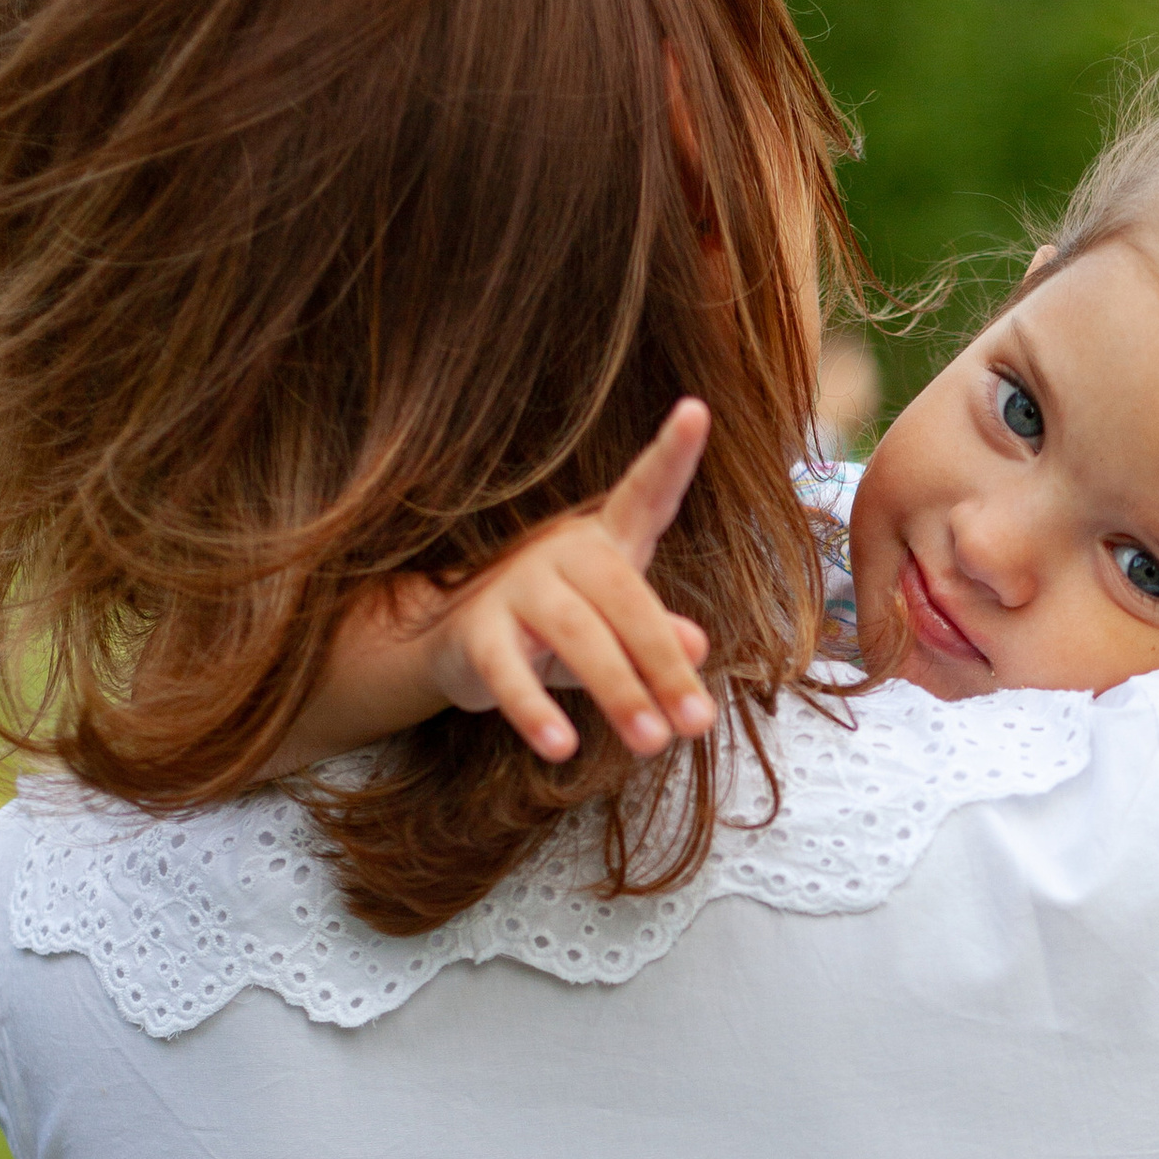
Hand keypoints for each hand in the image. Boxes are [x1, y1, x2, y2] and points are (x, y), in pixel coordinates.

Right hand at [332, 399, 717, 766]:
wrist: (461, 645)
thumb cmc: (561, 630)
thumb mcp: (618, 632)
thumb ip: (658, 638)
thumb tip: (696, 646)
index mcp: (607, 540)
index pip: (646, 492)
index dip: (672, 454)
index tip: (697, 411)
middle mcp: (562, 551)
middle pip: (625, 599)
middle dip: (664, 665)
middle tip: (696, 724)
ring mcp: (516, 587)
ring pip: (576, 636)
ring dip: (618, 691)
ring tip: (651, 743)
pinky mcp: (478, 633)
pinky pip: (509, 672)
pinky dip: (536, 710)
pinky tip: (561, 747)